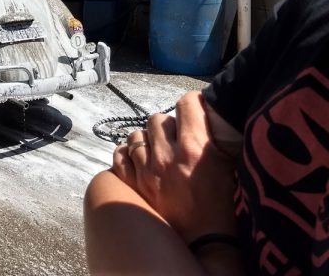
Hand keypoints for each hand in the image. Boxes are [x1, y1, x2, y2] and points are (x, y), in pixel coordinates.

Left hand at [110, 91, 237, 242]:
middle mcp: (168, 155)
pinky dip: (128, 154)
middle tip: (177, 138)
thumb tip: (209, 113)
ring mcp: (146, 170)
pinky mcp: (132, 183)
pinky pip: (120, 153)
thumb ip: (215, 139)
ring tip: (158, 152)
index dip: (192, 103)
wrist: (204, 244)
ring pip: (137, 134)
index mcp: (197, 149)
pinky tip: (140, 161)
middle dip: (168, 125)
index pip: (187, 104)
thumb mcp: (228, 168)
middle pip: (159, 117)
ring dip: (147, 140)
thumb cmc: (221, 208)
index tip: (194, 108)